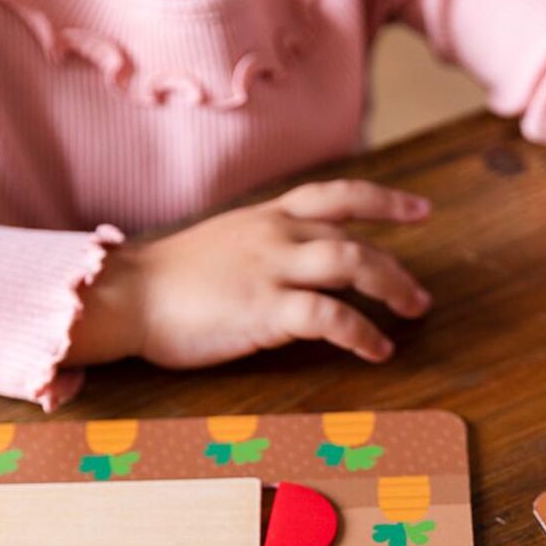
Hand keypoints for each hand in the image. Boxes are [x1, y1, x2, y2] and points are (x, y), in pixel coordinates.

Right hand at [66, 179, 431, 369]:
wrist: (127, 295)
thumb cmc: (168, 280)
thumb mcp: (224, 245)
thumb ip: (264, 247)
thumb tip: (296, 262)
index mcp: (267, 216)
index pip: (337, 195)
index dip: (384, 202)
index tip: (418, 211)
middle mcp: (276, 234)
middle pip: (356, 237)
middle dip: (396, 266)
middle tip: (419, 296)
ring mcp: (272, 270)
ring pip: (353, 265)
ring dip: (392, 289)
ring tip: (412, 314)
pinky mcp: (265, 310)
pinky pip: (332, 317)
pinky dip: (363, 334)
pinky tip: (378, 350)